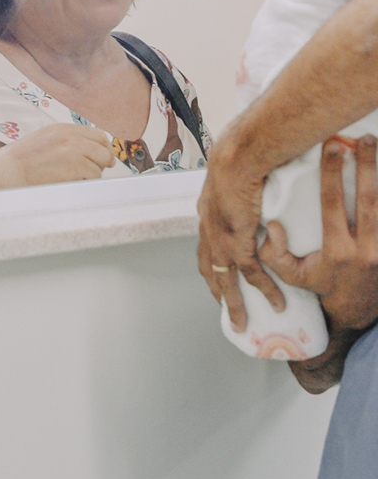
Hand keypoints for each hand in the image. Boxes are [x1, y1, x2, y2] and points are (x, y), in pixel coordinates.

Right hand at [0, 122, 114, 189]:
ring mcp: (74, 153)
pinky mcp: (74, 170)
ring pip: (98, 169)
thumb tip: (96, 154)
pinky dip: (82, 185)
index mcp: (63, 129)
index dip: (104, 149)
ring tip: (67, 180)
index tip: (104, 160)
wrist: (3, 173)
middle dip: (100, 165)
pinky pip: (91, 180)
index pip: (98, 136)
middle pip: (103, 152)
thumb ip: (68, 143)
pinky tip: (65, 185)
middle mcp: (71, 138)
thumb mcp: (45, 141)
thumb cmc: (19, 163)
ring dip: (88, 178)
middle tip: (88, 174)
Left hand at [197, 126, 284, 332]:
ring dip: (237, 304)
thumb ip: (238, 188)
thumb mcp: (234, 174)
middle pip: (209, 269)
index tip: (217, 280)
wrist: (241, 154)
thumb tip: (252, 186)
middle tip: (228, 312)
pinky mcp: (237, 242)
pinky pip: (251, 273)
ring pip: (227, 280)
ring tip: (244, 323)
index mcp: (206, 211)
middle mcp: (208, 228)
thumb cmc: (241, 154)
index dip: (211, 266)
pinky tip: (275, 302)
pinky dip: (264, 290)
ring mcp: (220, 237)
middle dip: (218, 293)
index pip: (204, 246)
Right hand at [257, 136, 377, 349]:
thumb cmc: (322, 286)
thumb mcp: (293, 276)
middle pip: (369, 200)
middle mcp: (365, 250)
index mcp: (337, 252)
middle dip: (367, 166)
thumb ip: (275, 254)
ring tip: (377, 147)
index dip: (332, 174)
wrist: (358, 310)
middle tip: (365, 138)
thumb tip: (272, 225)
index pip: (334, 205)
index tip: (333, 147)